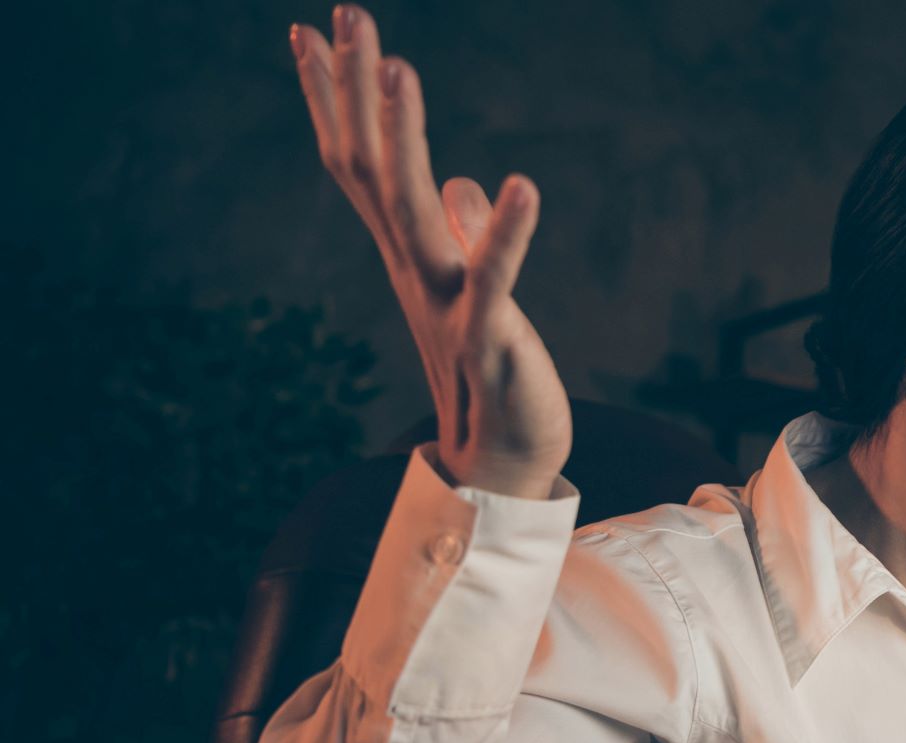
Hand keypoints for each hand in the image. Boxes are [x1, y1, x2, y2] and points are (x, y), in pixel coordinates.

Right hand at [290, 5, 570, 497]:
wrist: (504, 462)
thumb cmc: (493, 375)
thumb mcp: (479, 292)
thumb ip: (468, 234)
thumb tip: (464, 183)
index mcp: (409, 255)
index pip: (357, 163)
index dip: (334, 98)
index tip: (309, 30)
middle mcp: (414, 271)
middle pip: (370, 168)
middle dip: (356, 91)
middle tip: (347, 13)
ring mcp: (444, 304)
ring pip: (410, 211)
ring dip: (405, 139)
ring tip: (401, 69)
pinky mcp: (488, 339)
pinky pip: (493, 280)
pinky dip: (507, 234)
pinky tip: (523, 184)